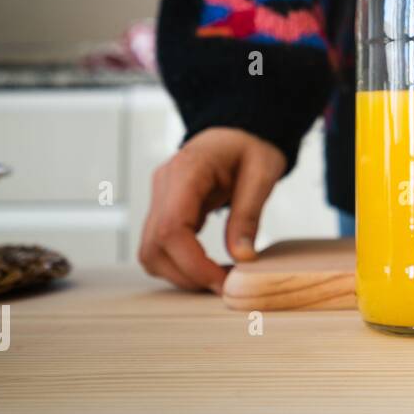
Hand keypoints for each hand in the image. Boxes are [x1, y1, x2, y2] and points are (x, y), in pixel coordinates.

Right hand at [139, 127, 285, 292]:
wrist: (239, 128)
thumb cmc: (251, 145)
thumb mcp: (262, 173)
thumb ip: (249, 214)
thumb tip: (242, 257)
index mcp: (186, 170)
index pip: (171, 228)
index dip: (193, 263)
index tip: (222, 282)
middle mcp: (163, 184)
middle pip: (154, 246)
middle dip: (187, 274)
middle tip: (225, 285)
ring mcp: (159, 197)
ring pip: (150, 251)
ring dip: (180, 273)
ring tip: (218, 277)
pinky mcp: (164, 208)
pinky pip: (160, 245)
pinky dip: (180, 262)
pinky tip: (208, 265)